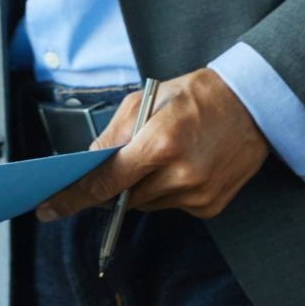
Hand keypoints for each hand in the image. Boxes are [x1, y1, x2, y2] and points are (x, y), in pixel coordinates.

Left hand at [33, 70, 267, 222]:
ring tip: (165, 153)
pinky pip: (172, 206)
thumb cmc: (197, 96)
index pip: (105, 181)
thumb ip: (112, 135)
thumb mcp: (145, 101)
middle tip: (128, 158)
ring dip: (143, 186)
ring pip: (147, 204)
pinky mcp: (210, 207)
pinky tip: (185, 164)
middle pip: (124, 197)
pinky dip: (168, 190)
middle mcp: (180, 175)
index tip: (50, 209)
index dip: (74, 197)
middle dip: (116, 182)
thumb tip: (86, 164)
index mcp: (160, 143)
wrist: (253, 105)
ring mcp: (198, 195)